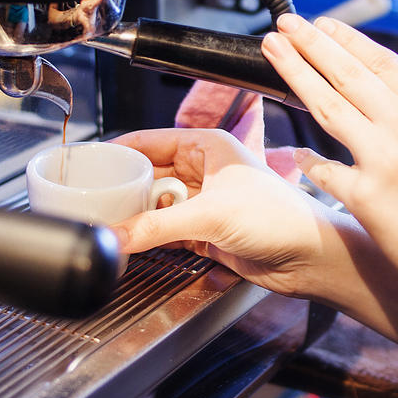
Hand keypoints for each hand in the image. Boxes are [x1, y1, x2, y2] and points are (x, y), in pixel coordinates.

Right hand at [110, 128, 359, 298]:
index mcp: (208, 146)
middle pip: (147, 175)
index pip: (148, 141)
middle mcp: (204, 170)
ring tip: (106, 223)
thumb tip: (116, 235)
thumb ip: (158, 227)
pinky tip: (130, 242)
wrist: (311, 257)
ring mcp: (203, 202)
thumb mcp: (211, 215)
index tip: (87, 166)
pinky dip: (148, 237)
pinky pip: (164, 230)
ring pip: (154, 205)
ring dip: (134, 216)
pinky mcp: (205, 232)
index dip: (117, 152)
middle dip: (122, 189)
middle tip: (90, 202)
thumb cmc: (282, 217)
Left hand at [261, 14, 397, 302]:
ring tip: (273, 50)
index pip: (381, 60)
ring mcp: (383, 158)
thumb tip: (389, 99)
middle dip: (309, 43)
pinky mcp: (364, 196)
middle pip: (346, 72)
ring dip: (295, 72)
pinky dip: (307, 160)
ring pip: (326, 105)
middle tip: (285, 24)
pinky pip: (323, 169)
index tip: (320, 25)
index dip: (344, 39)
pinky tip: (293, 153)